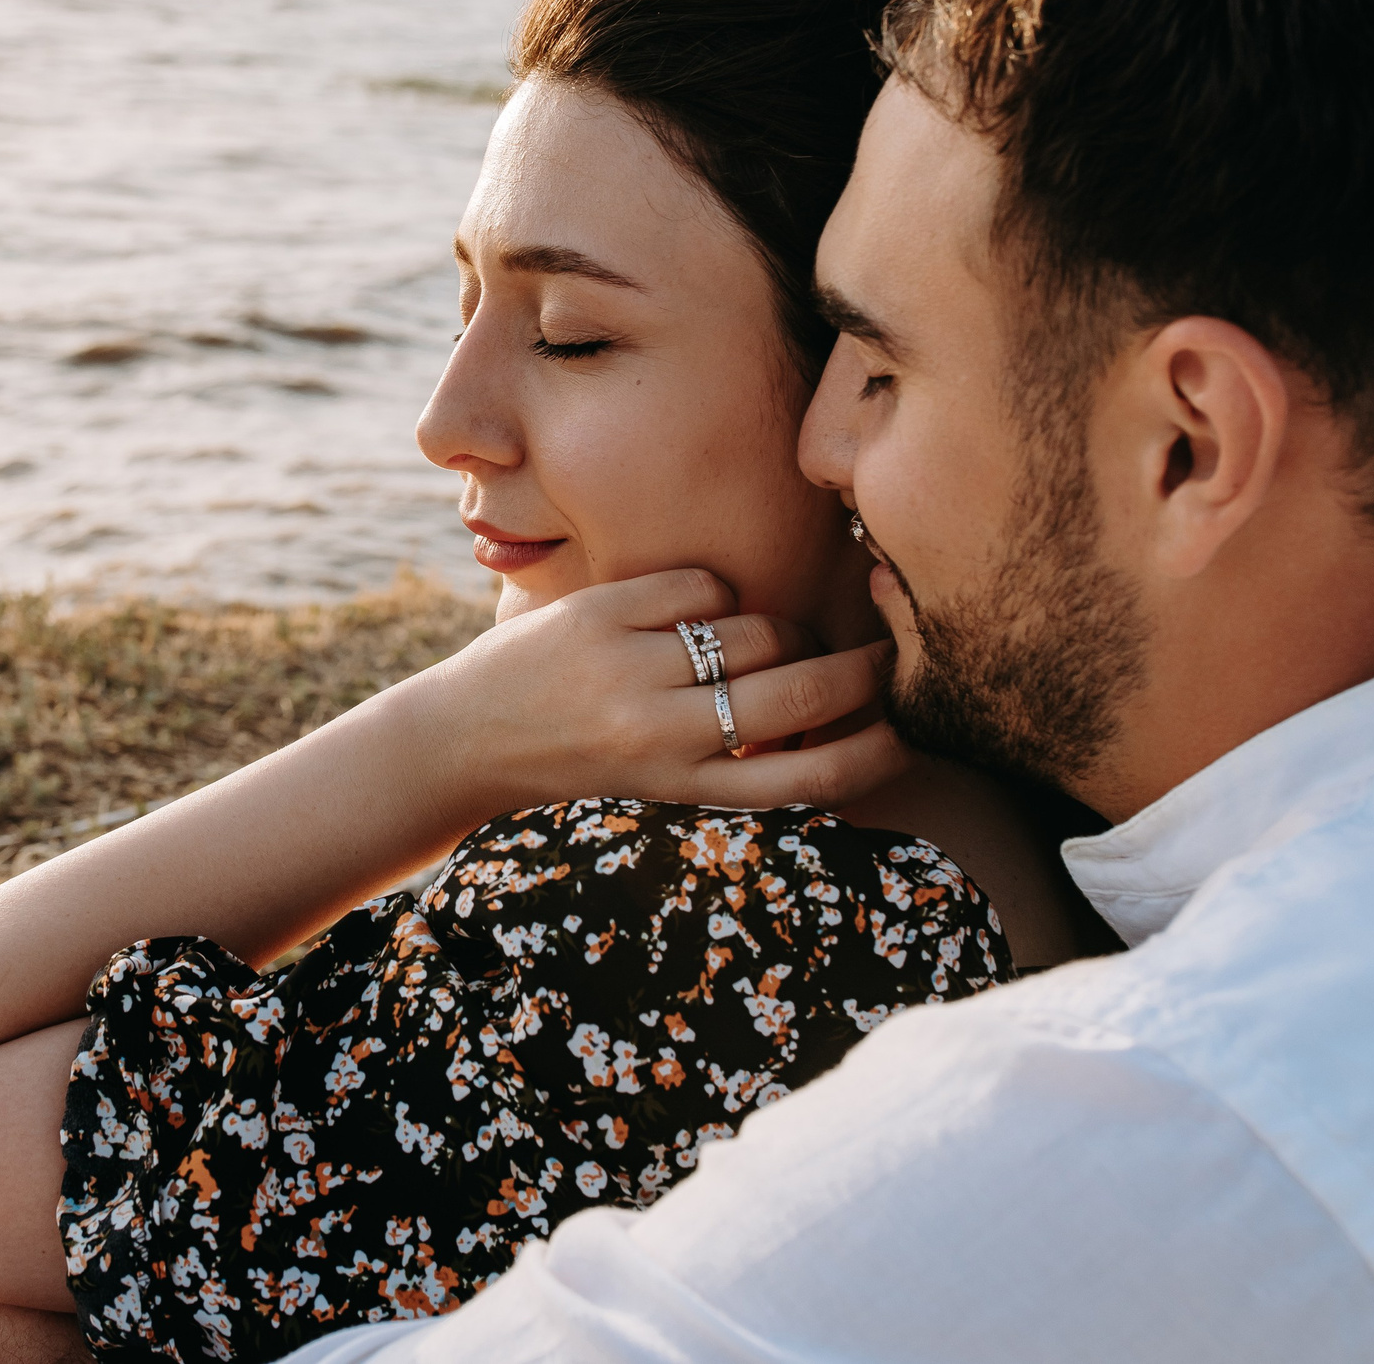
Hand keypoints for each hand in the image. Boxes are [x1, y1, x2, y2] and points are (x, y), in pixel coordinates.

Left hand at [389, 567, 912, 827]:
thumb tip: (830, 716)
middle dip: (858, 673)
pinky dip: (715, 594)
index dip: (875, 754)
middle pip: (799, 696)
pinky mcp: (599, 615)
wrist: (467, 738)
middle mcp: (660, 734)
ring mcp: (628, 670)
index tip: (906, 731)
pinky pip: (702, 588)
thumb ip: (732, 755)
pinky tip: (698, 610)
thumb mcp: (659, 781)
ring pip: (756, 633)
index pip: (807, 779)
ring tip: (769, 639)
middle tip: (881, 657)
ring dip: (781, 630)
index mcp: (683, 785)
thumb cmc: (580, 758)